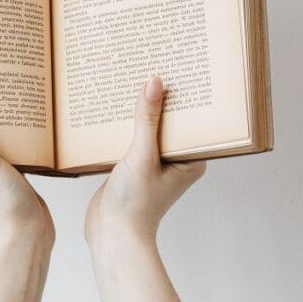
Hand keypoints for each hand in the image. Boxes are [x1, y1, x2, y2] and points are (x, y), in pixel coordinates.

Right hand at [85, 76, 206, 243]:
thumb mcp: (142, 156)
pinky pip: (132, 136)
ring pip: (149, 127)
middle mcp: (176, 159)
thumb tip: (155, 84)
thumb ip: (147, 120)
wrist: (111, 235)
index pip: (191, 118)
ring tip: (132, 79)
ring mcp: (154, 162)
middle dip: (160, 98)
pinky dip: (125, 123)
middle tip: (153, 66)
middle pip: (169, 120)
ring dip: (140, 110)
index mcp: (190, 159)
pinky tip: (114, 106)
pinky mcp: (134, 164)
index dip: (184, 95)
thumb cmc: (135, 205)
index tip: (177, 69)